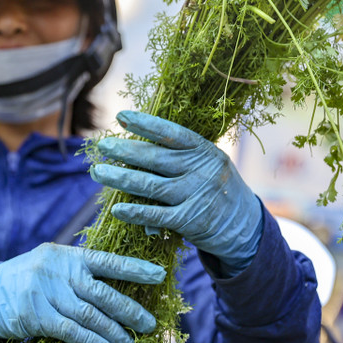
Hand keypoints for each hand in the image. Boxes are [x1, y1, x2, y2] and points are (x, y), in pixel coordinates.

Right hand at [0, 243, 164, 342]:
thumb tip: (120, 286)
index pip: (107, 260)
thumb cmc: (29, 280)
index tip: (159, 275)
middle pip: (102, 292)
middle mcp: (59, 271)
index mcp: (67, 255)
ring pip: (89, 314)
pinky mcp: (36, 316)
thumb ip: (80, 271)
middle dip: (129, 309)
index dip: (134, 268)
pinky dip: (91, 342)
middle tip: (149, 324)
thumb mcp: (53, 265)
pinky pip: (70, 331)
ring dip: (113, 332)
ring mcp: (46, 293)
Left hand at [90, 110, 263, 276]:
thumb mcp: (207, 164)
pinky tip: (116, 208)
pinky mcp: (190, 221)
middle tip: (102, 146)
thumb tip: (136, 146)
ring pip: (150, 185)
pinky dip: (134, 212)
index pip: (171, 133)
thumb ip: (179, 157)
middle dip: (125, 150)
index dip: (145, 123)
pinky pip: (156, 215)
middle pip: (155, 158)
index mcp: (204, 151)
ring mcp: (196, 196)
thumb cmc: (216, 188)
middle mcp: (201, 171)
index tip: (121, 115)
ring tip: (98, 172)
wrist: (244, 226)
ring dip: (120, 179)